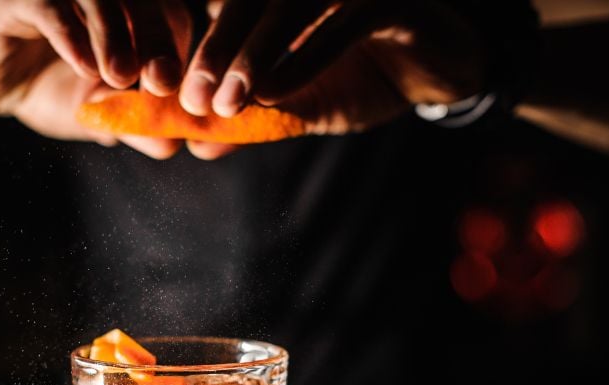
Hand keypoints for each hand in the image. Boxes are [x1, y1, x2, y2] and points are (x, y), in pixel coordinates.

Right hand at [0, 0, 192, 157]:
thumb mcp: (97, 115)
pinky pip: (50, 7)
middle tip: (162, 81)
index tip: (183, 92)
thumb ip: (134, 125)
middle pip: (142, 0)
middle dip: (157, 40)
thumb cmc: (51, 90)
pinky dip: (70, 36)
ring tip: (119, 76)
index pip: (171, 16)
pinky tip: (82, 68)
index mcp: (129, 12)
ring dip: (114, 35)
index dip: (181, 50)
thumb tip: (171, 145)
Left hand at [180, 0, 487, 156]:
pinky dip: (303, 59)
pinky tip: (274, 95)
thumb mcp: (301, 104)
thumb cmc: (362, 77)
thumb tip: (198, 146)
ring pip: (290, 4)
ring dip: (253, 54)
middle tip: (192, 99)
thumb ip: (253, 118)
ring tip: (227, 102)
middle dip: (216, 50)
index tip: (170, 93)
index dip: (197, 46)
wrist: (439, 70)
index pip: (227, 6)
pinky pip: (341, 21)